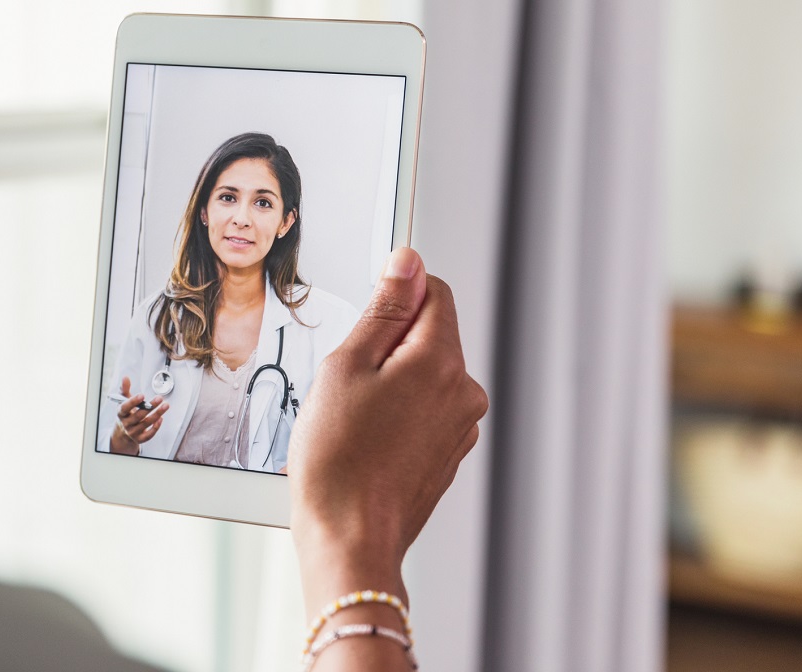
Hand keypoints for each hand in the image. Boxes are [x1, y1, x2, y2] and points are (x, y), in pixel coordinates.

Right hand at [109, 377, 168, 454]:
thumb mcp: (123, 400)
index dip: (133, 401)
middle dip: (150, 406)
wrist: (123, 430)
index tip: (142, 395)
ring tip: (165, 405)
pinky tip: (161, 418)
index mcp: (121, 413)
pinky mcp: (140, 439)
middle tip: (159, 398)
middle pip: (138, 415)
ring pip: (146, 424)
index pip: (125, 408)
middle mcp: (126, 423)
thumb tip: (125, 377)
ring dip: (157, 414)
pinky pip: (148, 435)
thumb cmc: (126, 412)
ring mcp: (133, 432)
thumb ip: (125, 389)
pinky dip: (155, 427)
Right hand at [288, 248, 487, 624]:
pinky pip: (424, 410)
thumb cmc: (338, 460)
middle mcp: (463, 391)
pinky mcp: (448, 453)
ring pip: (424, 374)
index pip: (433, 291)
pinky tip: (366, 438)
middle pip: (429, 333)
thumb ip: (383, 309)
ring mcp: (460, 426)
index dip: (394, 293)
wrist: (348, 538)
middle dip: (388, 343)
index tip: (365, 315)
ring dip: (391, 380)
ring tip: (353, 416)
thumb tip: (407, 263)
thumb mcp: (347, 365)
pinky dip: (397, 413)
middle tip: (347, 379)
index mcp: (441, 361)